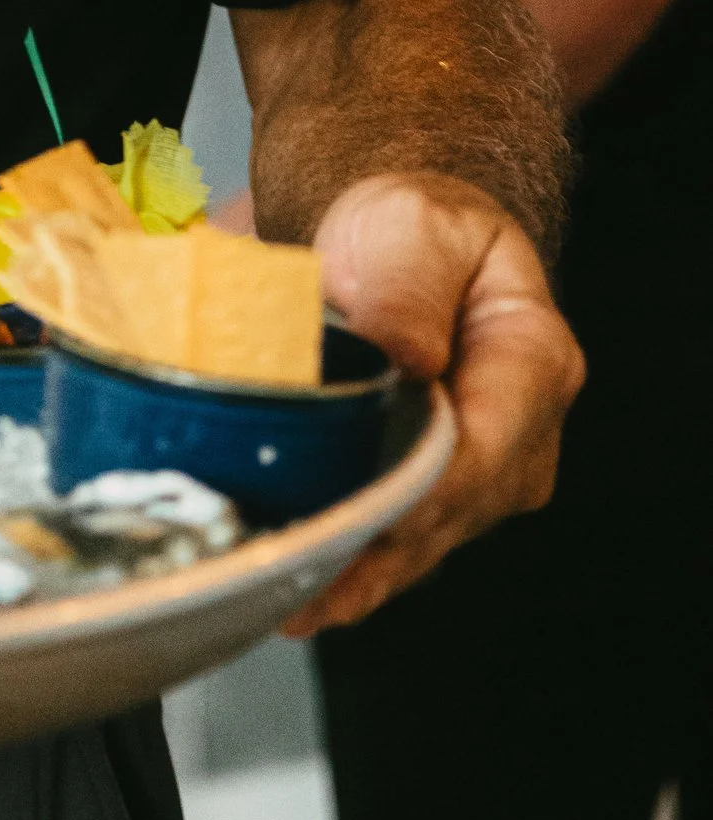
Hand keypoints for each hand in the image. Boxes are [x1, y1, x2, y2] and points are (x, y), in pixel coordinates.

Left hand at [282, 171, 582, 634]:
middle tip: (298, 569)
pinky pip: (391, 544)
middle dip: (376, 550)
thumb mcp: (412, 228)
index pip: (483, 450)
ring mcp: (477, 476)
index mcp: (532, 360)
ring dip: (354, 572)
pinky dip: (343, 567)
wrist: (392, 244)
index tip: (354, 516)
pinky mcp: (430, 495)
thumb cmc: (411, 233)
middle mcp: (519, 434)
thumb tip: (405, 354)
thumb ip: (409, 286)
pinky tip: (294, 589)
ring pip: (418, 544)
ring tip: (286, 591)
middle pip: (449, 513)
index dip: (417, 493)